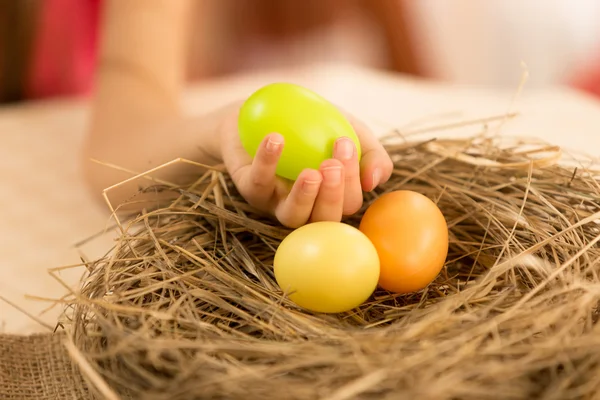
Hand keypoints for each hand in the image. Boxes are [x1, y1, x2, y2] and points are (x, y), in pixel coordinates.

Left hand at [219, 103, 392, 227]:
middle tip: (331, 166)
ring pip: (292, 217)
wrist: (266, 110)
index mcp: (331, 197)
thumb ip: (371, 154)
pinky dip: (267, 162)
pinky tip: (275, 139)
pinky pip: (258, 183)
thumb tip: (375, 182)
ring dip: (303, 197)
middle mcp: (306, 207)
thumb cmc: (314, 125)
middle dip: (331, 197)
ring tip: (310, 174)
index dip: (351, 182)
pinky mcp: (250, 189)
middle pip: (323, 220)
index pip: (349, 204)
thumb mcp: (350, 131)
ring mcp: (276, 202)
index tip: (345, 143)